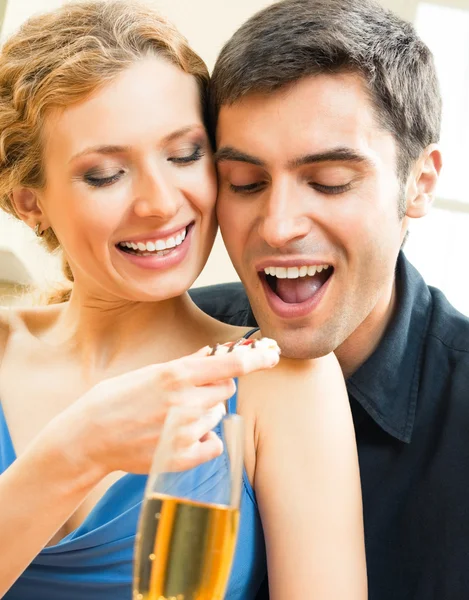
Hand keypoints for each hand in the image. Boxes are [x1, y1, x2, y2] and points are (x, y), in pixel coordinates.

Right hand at [52, 343, 279, 476]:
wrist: (89, 438)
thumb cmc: (116, 399)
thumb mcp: (148, 373)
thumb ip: (185, 365)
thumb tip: (212, 353)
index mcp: (176, 375)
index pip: (231, 364)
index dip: (256, 358)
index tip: (272, 355)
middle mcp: (185, 402)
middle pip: (227, 389)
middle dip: (215, 387)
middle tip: (189, 392)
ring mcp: (185, 432)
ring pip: (218, 415)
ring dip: (205, 413)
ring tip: (173, 418)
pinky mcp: (182, 457)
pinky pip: (215, 443)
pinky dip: (205, 440)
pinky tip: (182, 438)